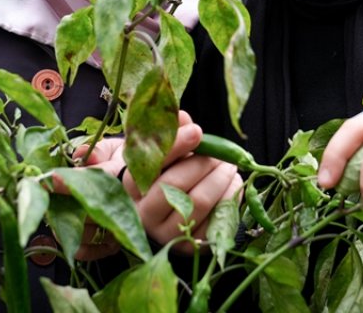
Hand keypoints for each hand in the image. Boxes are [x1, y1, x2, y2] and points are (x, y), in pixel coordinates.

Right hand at [73, 111, 240, 256]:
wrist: (160, 215)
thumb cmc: (159, 176)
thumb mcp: (156, 153)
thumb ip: (168, 133)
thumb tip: (182, 117)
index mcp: (130, 185)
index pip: (152, 163)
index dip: (176, 145)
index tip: (197, 131)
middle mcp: (142, 212)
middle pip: (175, 184)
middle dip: (204, 164)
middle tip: (221, 155)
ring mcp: (164, 232)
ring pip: (198, 202)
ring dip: (221, 180)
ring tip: (230, 167)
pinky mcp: (187, 245)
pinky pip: (215, 220)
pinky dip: (230, 198)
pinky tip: (232, 185)